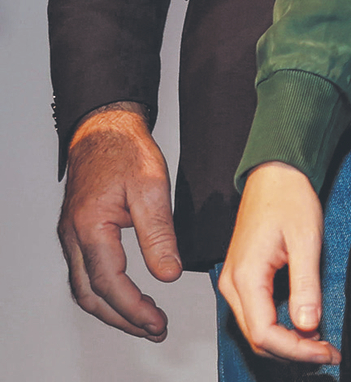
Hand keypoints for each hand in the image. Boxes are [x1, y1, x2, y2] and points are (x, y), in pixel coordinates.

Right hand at [57, 105, 180, 339]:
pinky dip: (105, 292)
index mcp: (90, 226)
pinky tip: (128, 295)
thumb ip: (159, 234)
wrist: (105, 129)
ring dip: (113, 309)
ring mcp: (72, 236)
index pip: (109, 282)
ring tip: (145, 320)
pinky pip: (85, 273)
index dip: (133, 308)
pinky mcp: (78, 233)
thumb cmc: (126, 151)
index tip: (157, 322)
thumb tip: (168, 275)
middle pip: (90, 295)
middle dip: (122, 318)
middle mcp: (73, 236)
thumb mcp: (152, 188)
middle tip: (153, 329)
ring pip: (84, 288)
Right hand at [217, 163, 337, 365]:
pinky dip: (281, 329)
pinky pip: (258, 316)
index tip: (327, 352)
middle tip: (331, 353)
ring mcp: (235, 283)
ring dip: (288, 344)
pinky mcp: (245, 280)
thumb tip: (308, 325)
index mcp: (245, 276)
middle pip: (258, 338)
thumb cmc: (289, 198)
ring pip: (256, 330)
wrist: (275, 174)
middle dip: (294, 352)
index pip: (265, 333)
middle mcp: (232, 284)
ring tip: (322, 345)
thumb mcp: (306, 239)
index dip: (297, 350)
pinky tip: (306, 328)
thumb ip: (305, 284)